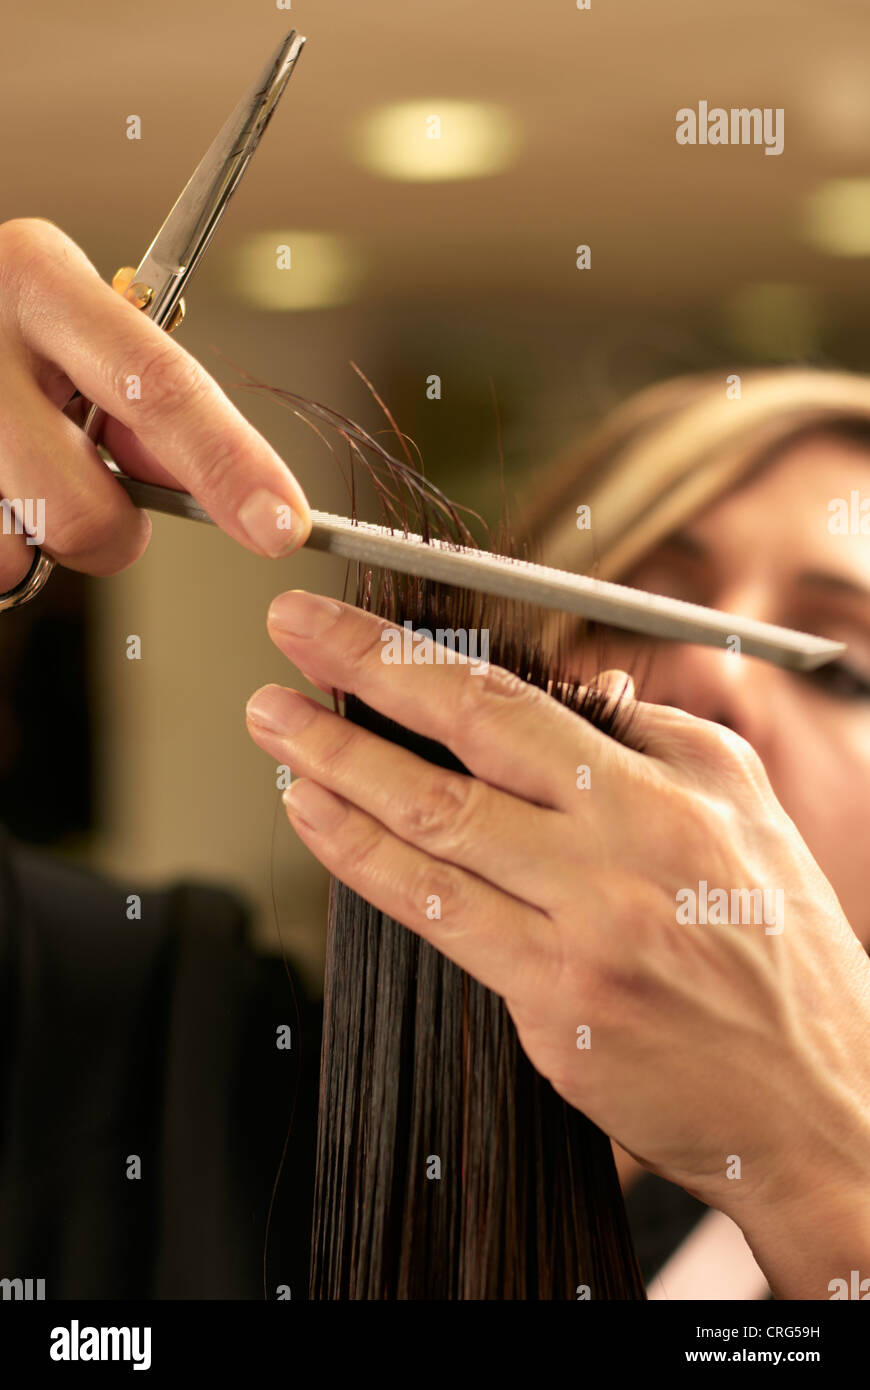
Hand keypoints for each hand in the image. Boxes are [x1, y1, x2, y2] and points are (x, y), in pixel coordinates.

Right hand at [0, 218, 310, 591]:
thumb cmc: (2, 322)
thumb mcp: (68, 316)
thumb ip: (136, 391)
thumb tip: (203, 481)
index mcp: (39, 281)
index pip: (159, 386)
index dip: (228, 464)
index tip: (281, 521)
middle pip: (83, 511)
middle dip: (112, 533)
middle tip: (96, 490)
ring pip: (22, 549)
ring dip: (35, 537)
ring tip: (12, 468)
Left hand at [246, 590, 869, 1293]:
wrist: (820, 1096)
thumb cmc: (782, 946)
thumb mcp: (744, 806)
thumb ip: (656, 736)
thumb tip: (576, 684)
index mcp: (672, 786)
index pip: (516, 698)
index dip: (413, 655)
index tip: (342, 624)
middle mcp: (627, 847)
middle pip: (465, 746)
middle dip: (359, 680)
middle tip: (286, 640)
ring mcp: (587, 929)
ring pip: (435, 830)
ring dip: (338, 769)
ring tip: (275, 729)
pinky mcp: (553, 1004)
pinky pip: (439, 917)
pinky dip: (365, 861)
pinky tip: (319, 821)